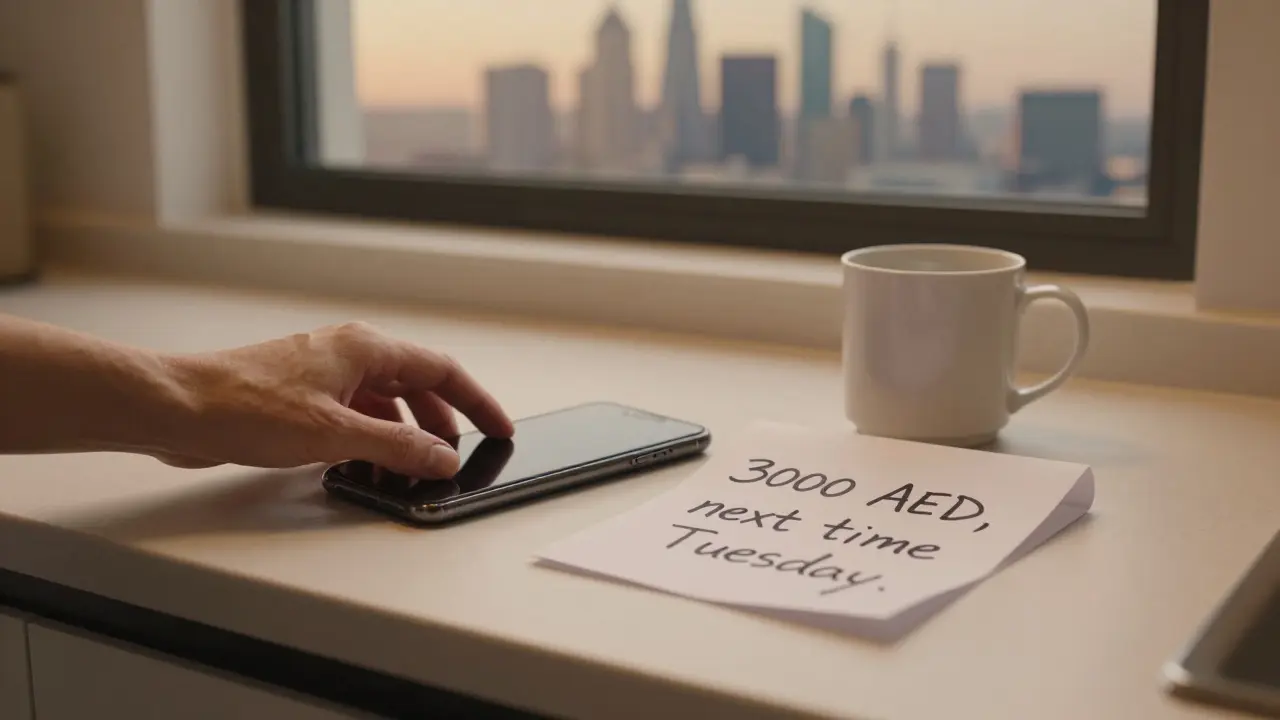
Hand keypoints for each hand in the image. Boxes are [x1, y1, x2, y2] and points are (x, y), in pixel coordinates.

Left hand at [157, 322, 513, 477]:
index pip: (442, 370)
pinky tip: (370, 465)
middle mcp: (349, 353)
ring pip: (385, 400)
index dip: (476, 401)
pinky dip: (373, 438)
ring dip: (405, 434)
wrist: (178, 407)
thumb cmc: (244, 405)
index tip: (497, 428)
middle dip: (442, 422)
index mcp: (365, 348)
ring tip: (413, 469)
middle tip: (454, 457)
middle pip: (416, 384)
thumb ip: (398, 448)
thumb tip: (442, 459)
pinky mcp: (302, 396)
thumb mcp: (335, 434)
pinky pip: (356, 413)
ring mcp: (324, 373)